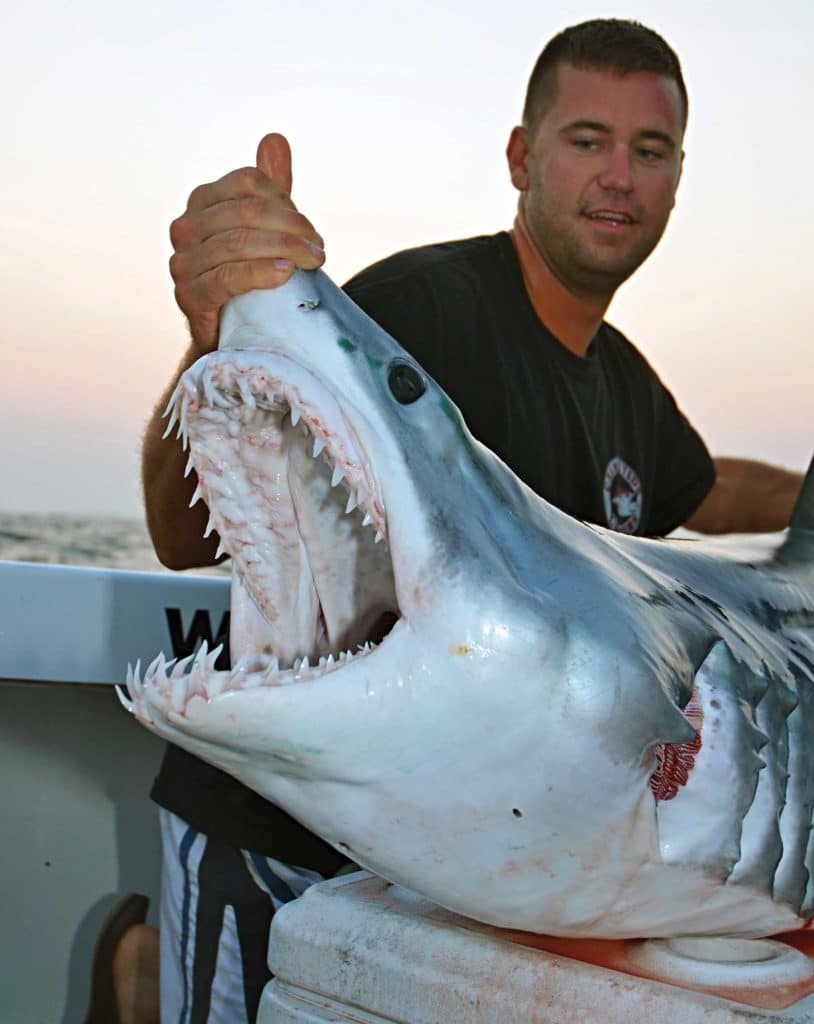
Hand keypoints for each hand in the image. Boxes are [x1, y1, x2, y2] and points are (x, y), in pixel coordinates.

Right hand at [168, 133, 325, 351]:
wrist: (234, 332)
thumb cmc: (252, 274)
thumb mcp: (265, 229)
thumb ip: (270, 187)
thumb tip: (274, 140)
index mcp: (203, 202)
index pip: (248, 183)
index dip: (285, 201)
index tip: (309, 229)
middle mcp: (185, 228)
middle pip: (246, 211)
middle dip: (291, 228)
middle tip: (319, 249)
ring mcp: (182, 262)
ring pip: (238, 243)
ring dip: (285, 250)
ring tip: (314, 262)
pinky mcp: (189, 297)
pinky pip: (226, 278)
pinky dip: (260, 273)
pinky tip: (286, 274)